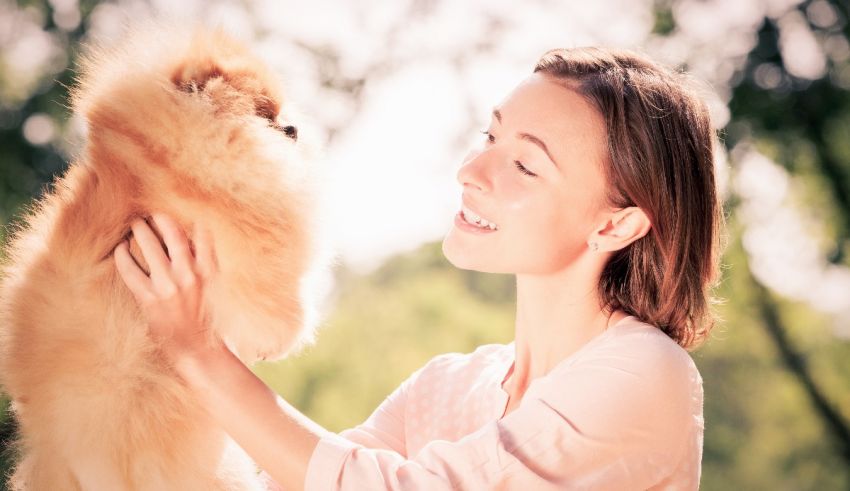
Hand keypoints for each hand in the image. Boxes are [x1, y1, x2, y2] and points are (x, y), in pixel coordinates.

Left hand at [114, 213, 220, 361]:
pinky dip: (123, 256)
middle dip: (159, 220)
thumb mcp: (215, 288)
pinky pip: (131, 271)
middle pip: (172, 235)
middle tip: (150, 214)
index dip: (189, 220)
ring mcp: (168, 286)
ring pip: (150, 247)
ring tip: (135, 226)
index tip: (179, 214)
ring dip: (140, 232)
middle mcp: (189, 275)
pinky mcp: (149, 299)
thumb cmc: (207, 319)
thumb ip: (207, 264)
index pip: (202, 235)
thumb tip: (195, 239)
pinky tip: (120, 249)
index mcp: (209, 271)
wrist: (197, 349)